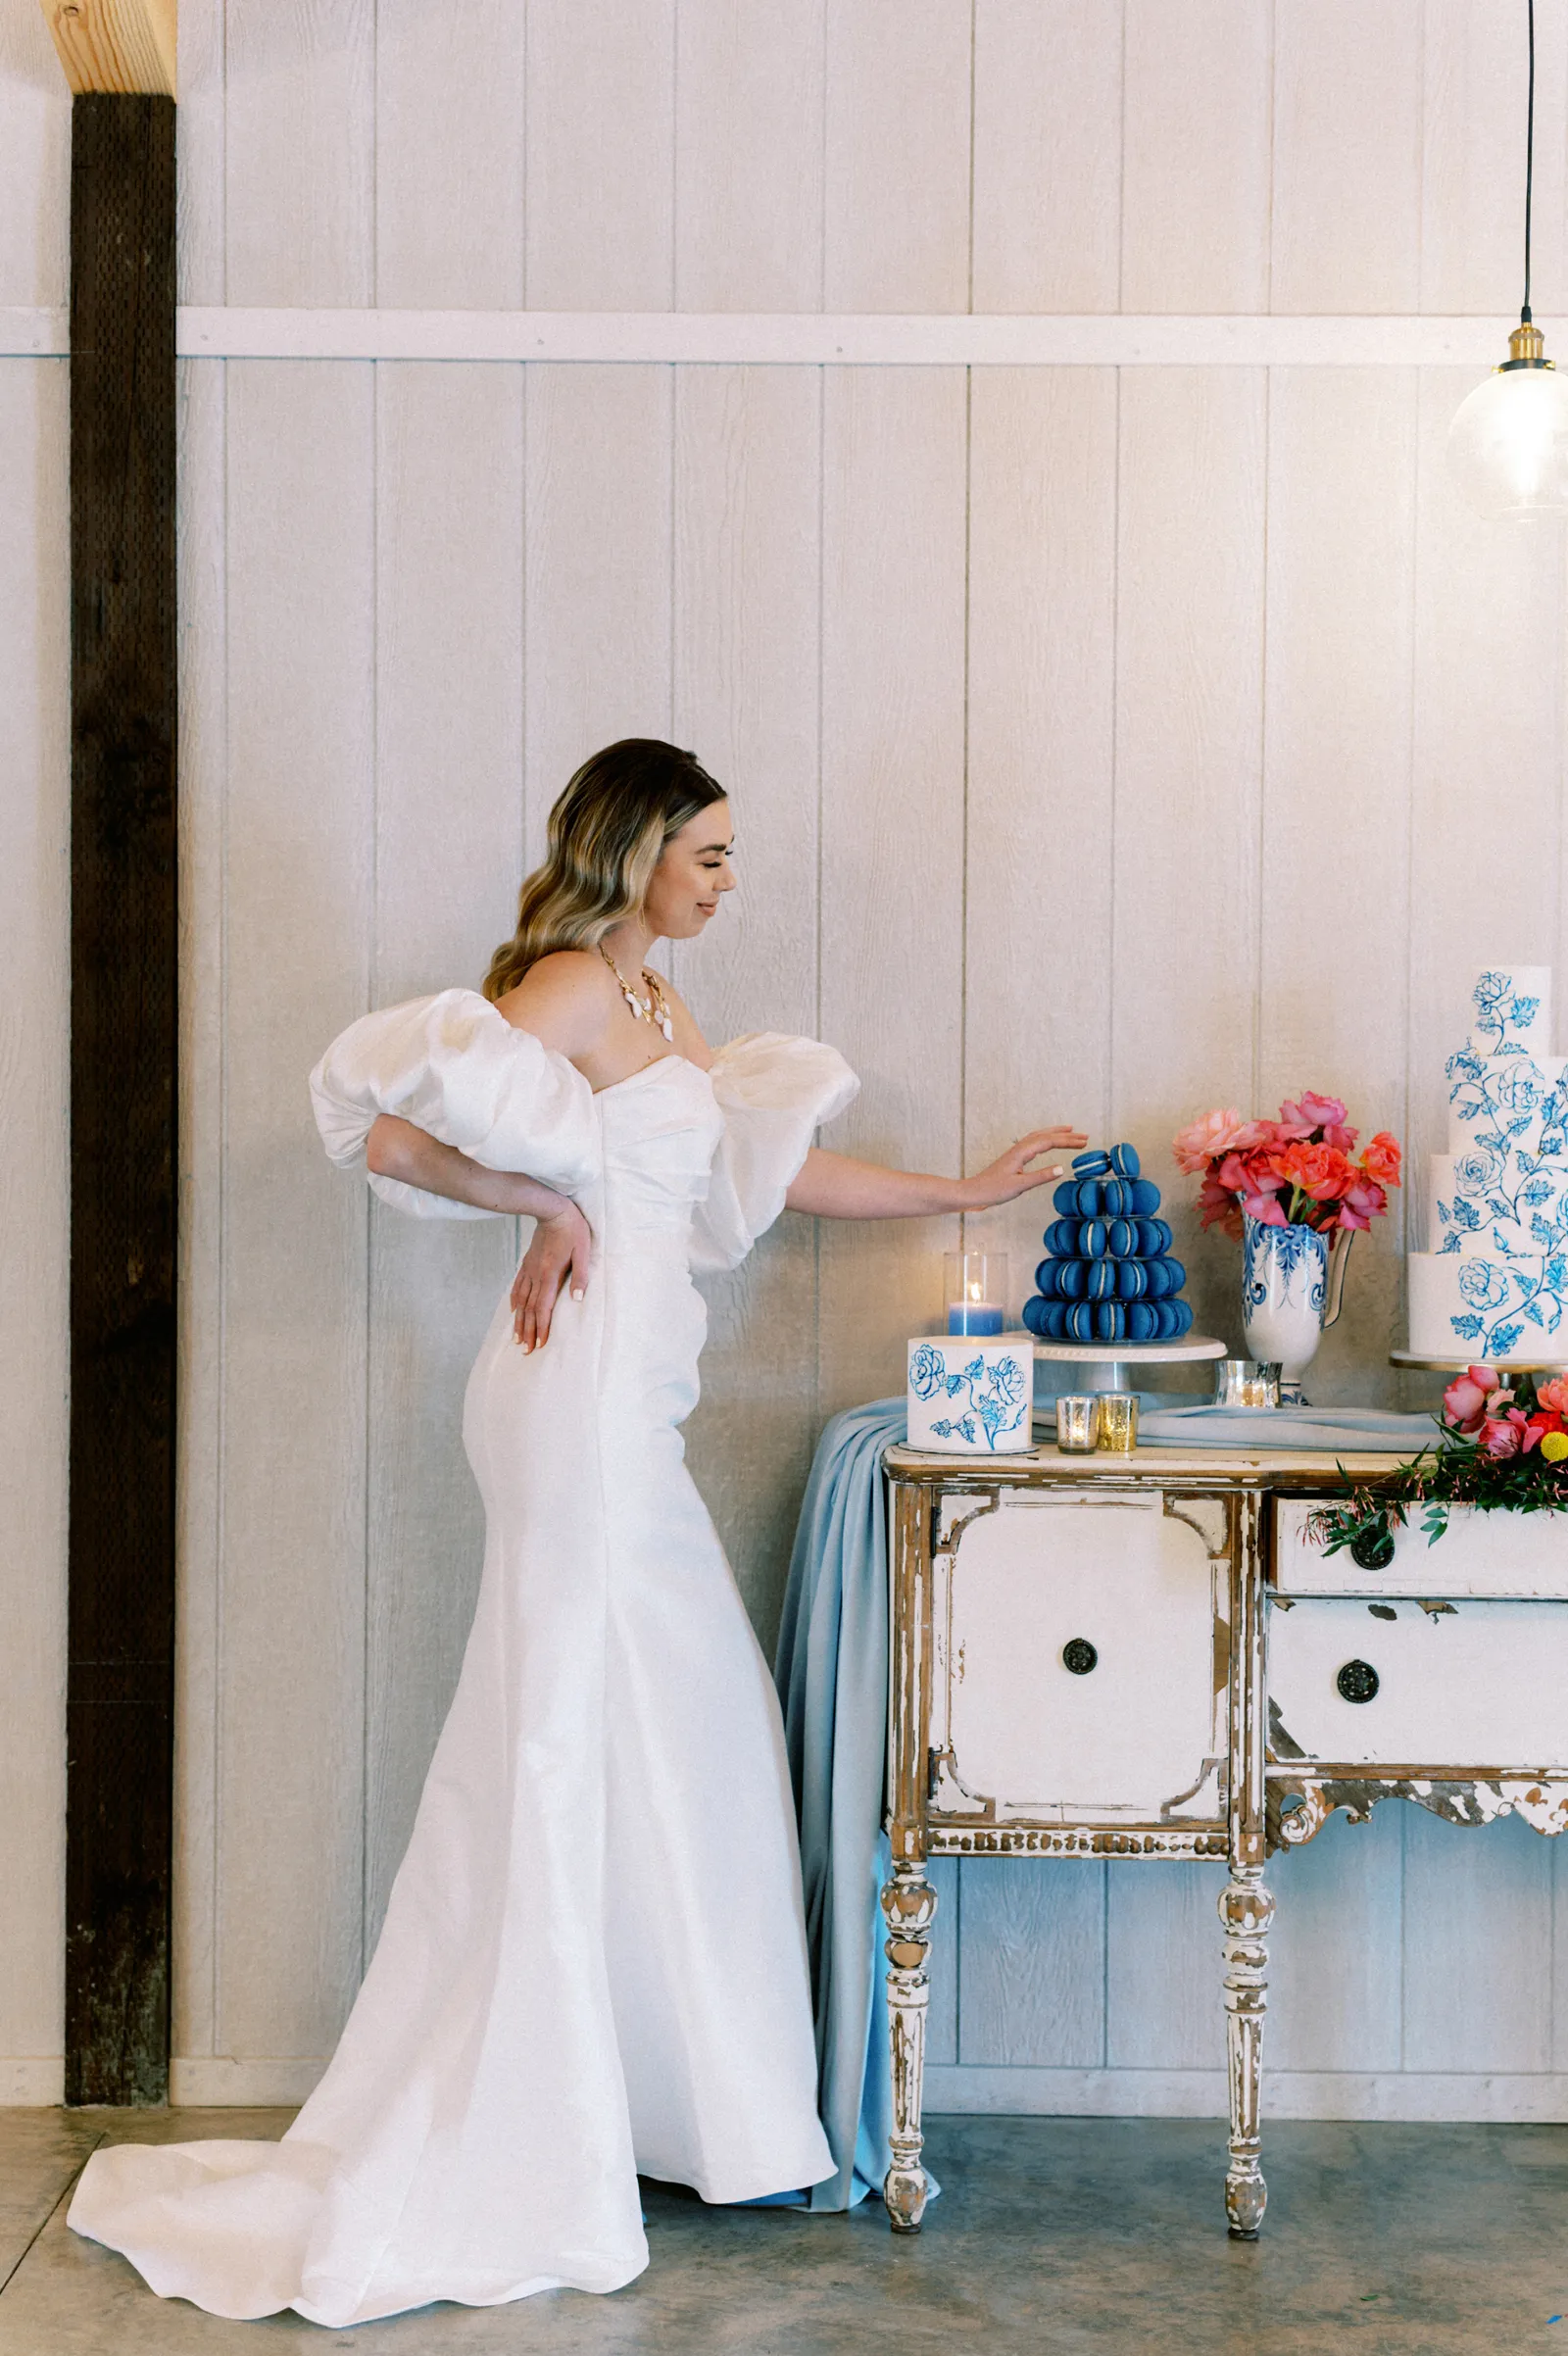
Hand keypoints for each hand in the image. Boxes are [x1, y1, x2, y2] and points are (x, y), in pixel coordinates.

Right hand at [510, 1201, 591, 1350]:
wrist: (554, 1210)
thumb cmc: (572, 1230)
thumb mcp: (583, 1251)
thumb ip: (580, 1276)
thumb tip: (577, 1299)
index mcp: (550, 1274)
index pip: (543, 1307)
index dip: (541, 1327)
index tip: (539, 1344)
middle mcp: (536, 1275)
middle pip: (529, 1308)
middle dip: (528, 1331)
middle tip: (526, 1350)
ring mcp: (529, 1269)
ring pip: (521, 1300)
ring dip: (519, 1321)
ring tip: (517, 1337)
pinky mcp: (527, 1263)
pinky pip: (518, 1285)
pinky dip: (515, 1300)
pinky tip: (514, 1310)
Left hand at [961, 1127, 1089, 1209]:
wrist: (975, 1192)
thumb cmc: (994, 1190)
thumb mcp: (1019, 1186)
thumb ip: (1041, 1176)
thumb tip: (1061, 1168)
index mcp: (1022, 1152)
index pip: (1049, 1141)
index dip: (1068, 1141)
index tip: (1084, 1142)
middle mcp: (1019, 1148)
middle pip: (1046, 1135)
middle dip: (1066, 1135)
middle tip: (1085, 1137)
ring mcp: (1017, 1151)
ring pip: (1040, 1136)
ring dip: (1056, 1133)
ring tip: (1071, 1131)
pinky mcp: (1015, 1157)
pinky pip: (1034, 1141)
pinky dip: (1046, 1138)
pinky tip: (1049, 1142)